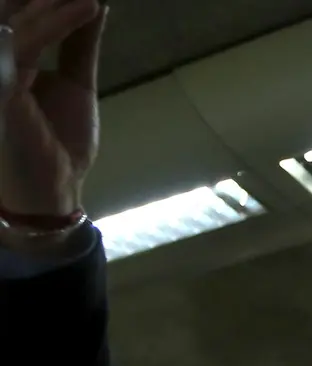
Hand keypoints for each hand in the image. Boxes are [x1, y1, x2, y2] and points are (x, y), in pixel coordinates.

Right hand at [0, 0, 105, 217]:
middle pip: (11, 12)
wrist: (54, 191)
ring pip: (18, 22)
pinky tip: (87, 9)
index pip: (18, 15)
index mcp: (7, 60)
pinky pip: (26, 47)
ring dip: (57, 3)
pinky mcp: (1, 93)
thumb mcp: (75, 83)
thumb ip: (78, 44)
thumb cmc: (56, 141)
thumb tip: (93, 4)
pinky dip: (57, 24)